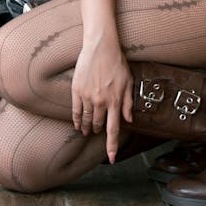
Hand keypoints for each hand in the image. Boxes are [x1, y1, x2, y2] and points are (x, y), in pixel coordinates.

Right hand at [71, 42, 132, 162]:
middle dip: (98, 131)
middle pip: (98, 125)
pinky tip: (78, 124)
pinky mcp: (77, 90)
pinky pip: (76, 111)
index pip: (113, 129)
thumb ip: (128, 102)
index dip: (111, 146)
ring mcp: (87, 96)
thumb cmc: (117, 62)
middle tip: (97, 133)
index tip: (111, 158)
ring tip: (87, 131)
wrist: (101, 46)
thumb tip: (129, 120)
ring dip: (87, 128)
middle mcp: (101, 101)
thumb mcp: (128, 81)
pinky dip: (77, 120)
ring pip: (87, 119)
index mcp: (115, 100)